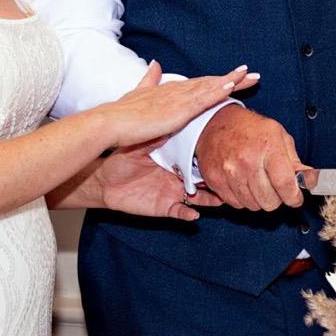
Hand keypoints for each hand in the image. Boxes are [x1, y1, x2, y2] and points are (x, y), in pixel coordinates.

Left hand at [95, 144, 222, 220]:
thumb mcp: (140, 144)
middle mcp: (178, 177)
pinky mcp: (164, 207)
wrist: (102, 181)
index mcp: (174, 160)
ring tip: (223, 199)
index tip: (227, 148)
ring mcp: (172, 193)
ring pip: (199, 198)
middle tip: (233, 175)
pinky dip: (187, 214)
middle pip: (204, 179)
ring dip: (211, 199)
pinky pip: (180, 212)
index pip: (198, 157)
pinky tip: (194, 214)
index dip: (211, 155)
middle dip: (218, 178)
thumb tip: (174, 120)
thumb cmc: (120, 160)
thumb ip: (157, 136)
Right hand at [101, 61, 257, 150]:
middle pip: (211, 82)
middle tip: (254, 74)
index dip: (219, 80)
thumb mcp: (139, 94)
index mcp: (171, 90)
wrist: (111, 122)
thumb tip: (156, 63)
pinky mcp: (178, 110)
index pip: (200, 84)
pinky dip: (218, 91)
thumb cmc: (122, 114)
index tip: (237, 77)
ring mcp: (179, 99)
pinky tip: (232, 85)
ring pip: (211, 87)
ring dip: (232, 81)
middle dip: (233, 78)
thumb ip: (149, 79)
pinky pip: (202, 99)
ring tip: (251, 76)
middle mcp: (177, 91)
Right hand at [194, 106, 314, 211]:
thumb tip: (309, 180)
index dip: (294, 197)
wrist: (215, 122)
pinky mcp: (214, 180)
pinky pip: (235, 203)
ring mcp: (228, 172)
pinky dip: (241, 199)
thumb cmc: (249, 128)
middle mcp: (247, 161)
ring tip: (257, 183)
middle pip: (269, 201)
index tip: (295, 199)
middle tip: (274, 188)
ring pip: (252, 205)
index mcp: (267, 147)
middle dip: (276, 198)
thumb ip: (294, 160)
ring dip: (258, 199)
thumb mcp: (278, 134)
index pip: (285, 185)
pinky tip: (242, 183)